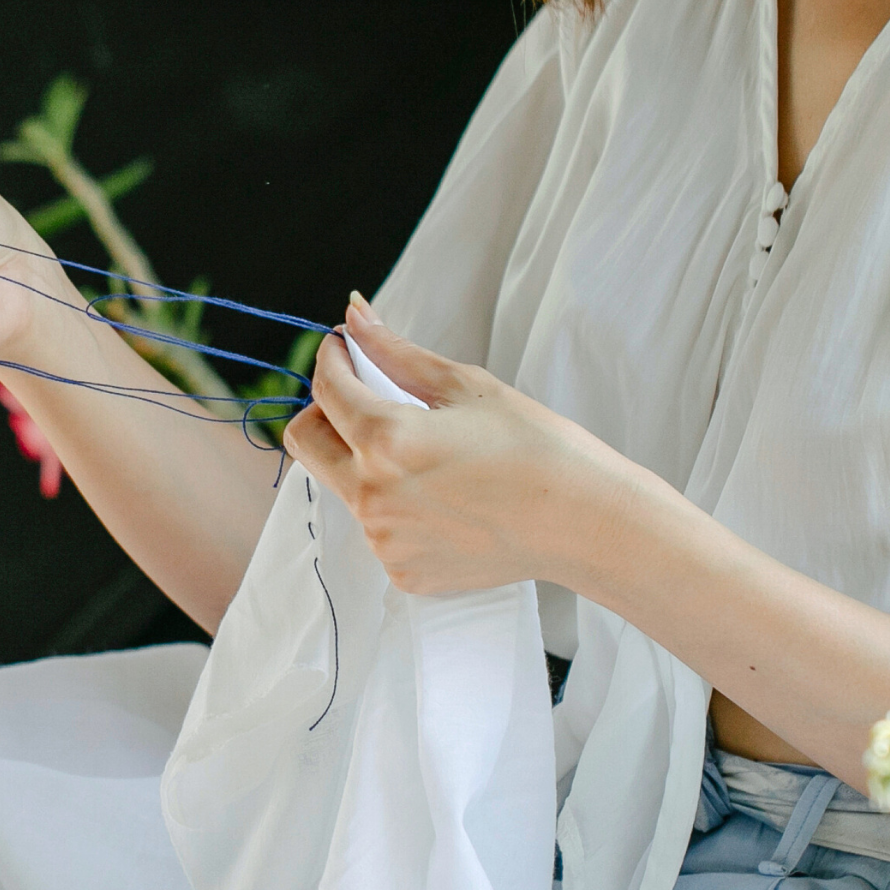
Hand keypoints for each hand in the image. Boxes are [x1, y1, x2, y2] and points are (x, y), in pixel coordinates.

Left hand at [281, 302, 634, 596]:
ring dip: (367, 463)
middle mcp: (373, 495)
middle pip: (306, 443)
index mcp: (386, 440)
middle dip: (325, 411)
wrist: (583, 523)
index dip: (332, 358)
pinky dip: (399, 508)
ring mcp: (385, 541)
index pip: (326, 389)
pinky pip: (379, 530)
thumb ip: (397, 353)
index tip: (345, 349)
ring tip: (431, 460)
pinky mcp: (403, 572)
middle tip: (365, 400)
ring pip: (345, 488)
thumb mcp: (466, 387)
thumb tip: (355, 317)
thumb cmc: (538, 448)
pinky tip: (449, 501)